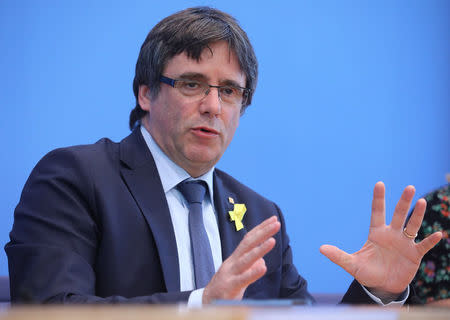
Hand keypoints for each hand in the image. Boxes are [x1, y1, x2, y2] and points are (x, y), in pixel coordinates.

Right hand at [202, 216, 279, 303]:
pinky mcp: (230, 287)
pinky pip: (242, 279)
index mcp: (236, 258)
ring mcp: (230, 273)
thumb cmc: (225, 287)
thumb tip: (262, 262)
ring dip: (260, 249)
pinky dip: (253, 273)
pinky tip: (263, 268)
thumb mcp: (239, 275)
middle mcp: (233, 262)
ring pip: (246, 259)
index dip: (261, 229)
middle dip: (263, 233)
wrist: (207, 302)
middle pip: (248, 244)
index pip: (249, 239)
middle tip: (276, 223)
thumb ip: (250, 267)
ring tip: (272, 241)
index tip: (273, 219)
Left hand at [320, 182, 441, 295]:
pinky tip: (438, 234)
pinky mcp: (414, 255)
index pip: (377, 212)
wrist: (382, 286)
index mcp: (376, 233)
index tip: (379, 183)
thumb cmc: (367, 272)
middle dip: (403, 202)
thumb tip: (321, 249)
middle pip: (398, 214)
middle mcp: (392, 234)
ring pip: (412, 226)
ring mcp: (404, 243)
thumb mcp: (352, 264)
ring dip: (417, 215)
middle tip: (410, 187)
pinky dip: (429, 240)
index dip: (378, 198)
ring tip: (422, 202)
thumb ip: (338, 256)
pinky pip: (423, 245)